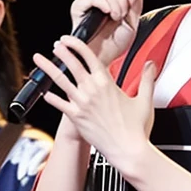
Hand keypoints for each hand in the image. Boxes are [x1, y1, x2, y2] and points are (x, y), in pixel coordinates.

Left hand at [34, 35, 155, 173]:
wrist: (128, 151)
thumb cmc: (136, 129)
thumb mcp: (145, 100)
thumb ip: (147, 79)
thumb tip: (151, 64)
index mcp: (107, 83)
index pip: (89, 57)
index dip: (77, 45)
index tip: (69, 39)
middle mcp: (92, 90)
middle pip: (73, 64)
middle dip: (62, 52)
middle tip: (56, 45)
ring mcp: (82, 104)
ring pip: (61, 81)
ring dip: (49, 68)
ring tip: (39, 59)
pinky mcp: (76, 118)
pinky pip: (60, 104)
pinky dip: (51, 98)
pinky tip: (45, 93)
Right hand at [69, 0, 148, 67]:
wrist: (102, 60)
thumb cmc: (113, 45)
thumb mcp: (132, 21)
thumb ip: (136, 0)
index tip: (130, 6)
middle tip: (121, 16)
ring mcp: (87, 0)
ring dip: (115, 4)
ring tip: (114, 18)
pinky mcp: (78, 7)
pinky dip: (104, 4)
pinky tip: (107, 14)